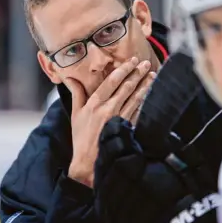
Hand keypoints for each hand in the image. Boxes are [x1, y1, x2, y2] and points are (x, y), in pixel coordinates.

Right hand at [65, 57, 154, 186]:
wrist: (89, 161)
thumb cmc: (80, 137)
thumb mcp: (75, 113)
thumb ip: (76, 94)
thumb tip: (69, 77)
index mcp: (95, 103)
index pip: (112, 81)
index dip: (123, 69)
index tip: (132, 61)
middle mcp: (108, 108)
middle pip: (126, 87)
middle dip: (137, 73)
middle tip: (146, 63)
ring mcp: (119, 118)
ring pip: (135, 97)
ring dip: (144, 85)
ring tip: (152, 75)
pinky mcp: (126, 128)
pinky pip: (137, 111)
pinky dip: (144, 101)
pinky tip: (149, 93)